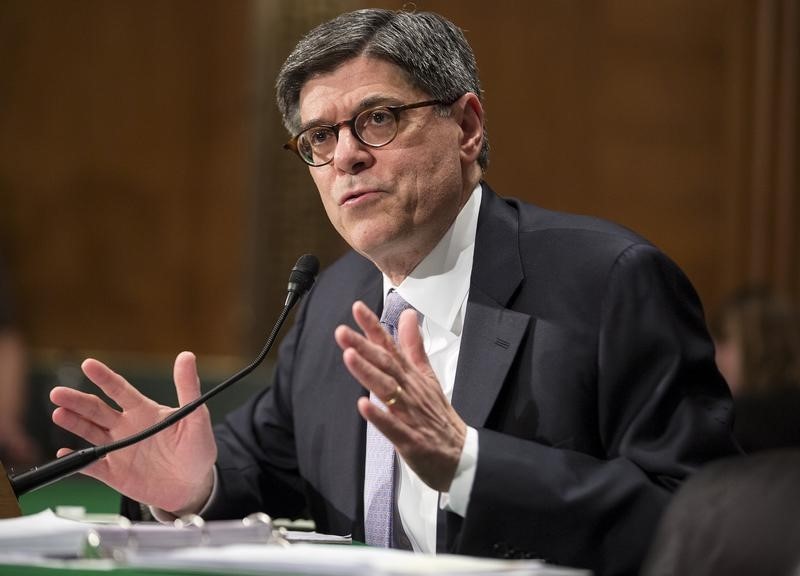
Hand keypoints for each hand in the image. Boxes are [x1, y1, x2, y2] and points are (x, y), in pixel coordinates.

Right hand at [49, 351, 216, 514]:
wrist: (193, 486)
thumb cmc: (197, 449)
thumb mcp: (196, 417)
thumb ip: (188, 388)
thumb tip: (187, 356)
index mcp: (144, 411)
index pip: (120, 390)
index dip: (104, 377)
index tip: (88, 364)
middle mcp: (127, 427)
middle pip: (97, 410)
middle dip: (77, 401)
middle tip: (58, 393)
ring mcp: (119, 450)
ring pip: (90, 433)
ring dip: (74, 423)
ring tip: (59, 413)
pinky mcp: (115, 473)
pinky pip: (92, 466)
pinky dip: (78, 461)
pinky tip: (65, 453)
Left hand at [335, 301, 466, 490]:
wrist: (461, 455)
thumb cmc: (439, 416)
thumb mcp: (428, 376)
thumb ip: (414, 347)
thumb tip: (408, 316)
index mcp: (412, 376)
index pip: (391, 346)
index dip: (374, 327)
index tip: (357, 308)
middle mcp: (411, 391)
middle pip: (386, 364)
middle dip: (364, 346)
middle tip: (342, 331)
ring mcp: (411, 414)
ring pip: (388, 390)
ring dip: (368, 373)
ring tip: (349, 356)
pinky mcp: (411, 439)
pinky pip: (393, 427)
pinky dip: (379, 416)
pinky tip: (364, 405)